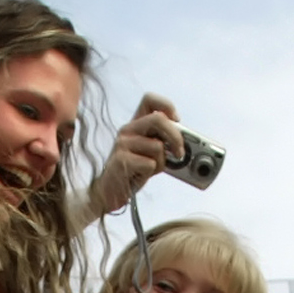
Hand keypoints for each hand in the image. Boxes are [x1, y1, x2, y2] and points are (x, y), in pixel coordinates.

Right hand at [83, 92, 183, 218]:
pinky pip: (150, 164)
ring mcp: (122, 144)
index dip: (167, 106)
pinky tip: (139, 176)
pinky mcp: (121, 160)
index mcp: (135, 124)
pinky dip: (151, 173)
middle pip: (158, 118)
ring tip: (149, 170)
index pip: (149, 99)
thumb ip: (163, 144)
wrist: (109, 193)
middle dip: (176, 136)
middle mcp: (127, 130)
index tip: (177, 121)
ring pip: (157, 146)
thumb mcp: (150, 154)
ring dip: (161, 162)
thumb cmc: (133, 173)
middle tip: (180, 152)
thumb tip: (184, 144)